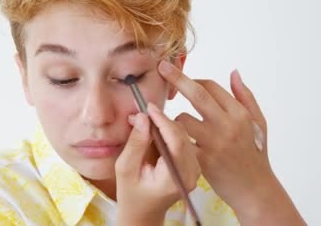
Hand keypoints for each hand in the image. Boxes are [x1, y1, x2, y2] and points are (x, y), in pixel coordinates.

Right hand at [115, 103, 200, 225]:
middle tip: (142, 114)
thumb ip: (135, 143)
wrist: (144, 212)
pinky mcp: (193, 165)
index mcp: (175, 179)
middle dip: (162, 121)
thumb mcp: (125, 169)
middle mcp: (191, 175)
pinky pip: (184, 140)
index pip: (175, 142)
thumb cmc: (132, 194)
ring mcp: (195, 170)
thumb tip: (142, 117)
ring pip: (184, 135)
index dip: (163, 121)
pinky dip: (170, 132)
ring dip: (166, 125)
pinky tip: (156, 132)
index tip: (149, 108)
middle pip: (182, 136)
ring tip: (146, 123)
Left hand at [157, 60, 305, 224]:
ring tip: (176, 126)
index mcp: (239, 114)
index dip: (193, 80)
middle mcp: (227, 125)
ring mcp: (214, 143)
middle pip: (197, 95)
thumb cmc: (255, 155)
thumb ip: (245, 97)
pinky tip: (170, 139)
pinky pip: (179, 142)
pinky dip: (172, 138)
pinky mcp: (202, 160)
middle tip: (162, 67)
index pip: (211, 87)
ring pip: (182, 119)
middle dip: (177, 78)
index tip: (181, 78)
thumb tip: (234, 72)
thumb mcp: (258, 123)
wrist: (255, 190)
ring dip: (175, 119)